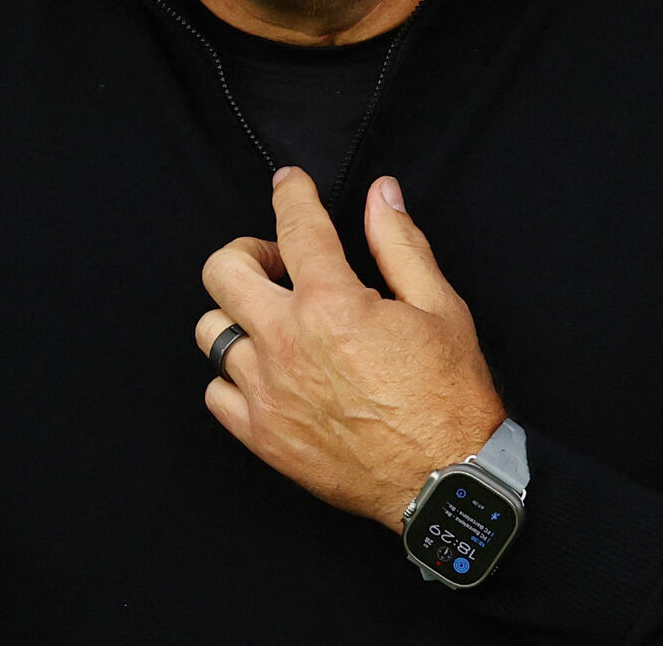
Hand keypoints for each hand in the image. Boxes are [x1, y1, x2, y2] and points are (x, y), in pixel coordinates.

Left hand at [195, 167, 504, 531]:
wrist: (444, 480)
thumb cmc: (449, 396)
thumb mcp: (440, 306)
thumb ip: (400, 244)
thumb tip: (382, 194)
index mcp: (333, 304)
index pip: (294, 225)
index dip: (290, 192)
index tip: (289, 183)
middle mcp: (287, 342)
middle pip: (223, 271)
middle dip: (246, 252)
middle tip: (277, 262)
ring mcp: (268, 392)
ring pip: (212, 331)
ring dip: (239, 314)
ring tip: (272, 320)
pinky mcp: (262, 435)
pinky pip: (216, 392)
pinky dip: (234, 375)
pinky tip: (267, 371)